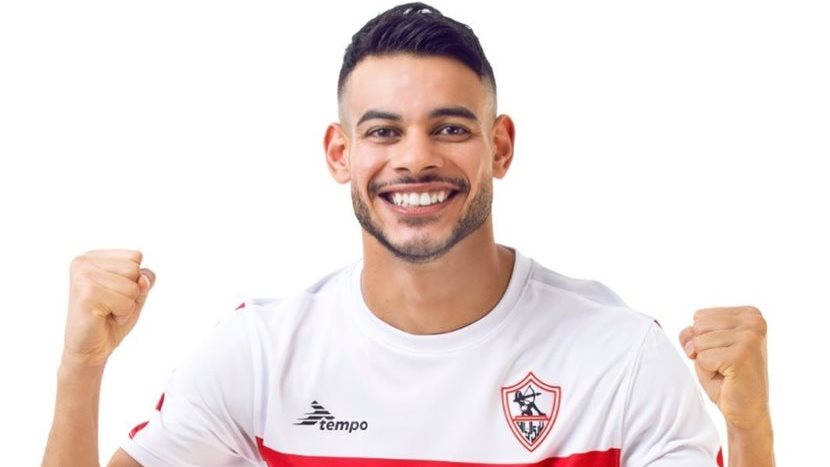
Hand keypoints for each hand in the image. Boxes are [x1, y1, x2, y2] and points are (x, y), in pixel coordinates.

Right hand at [63, 249, 154, 367]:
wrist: (89, 349)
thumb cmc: (110, 319)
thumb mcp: (135, 293)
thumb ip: (144, 279)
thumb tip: (143, 278)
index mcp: (93, 257)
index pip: (135, 256)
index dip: (134, 280)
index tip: (113, 293)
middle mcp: (83, 262)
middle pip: (134, 269)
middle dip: (131, 292)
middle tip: (110, 305)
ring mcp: (82, 277)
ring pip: (133, 286)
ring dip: (127, 305)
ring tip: (107, 312)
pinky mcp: (86, 295)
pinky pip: (127, 303)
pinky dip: (122, 315)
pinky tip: (103, 318)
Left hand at [679, 306, 770, 430]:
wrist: (745, 410)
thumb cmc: (725, 377)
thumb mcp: (704, 346)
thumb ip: (692, 332)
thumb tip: (689, 336)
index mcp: (749, 314)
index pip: (699, 316)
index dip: (701, 338)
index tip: (722, 353)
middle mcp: (754, 321)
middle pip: (698, 325)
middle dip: (702, 349)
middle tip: (722, 364)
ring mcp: (750, 337)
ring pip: (699, 341)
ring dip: (705, 360)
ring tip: (725, 370)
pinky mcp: (742, 355)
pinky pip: (702, 358)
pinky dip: (708, 371)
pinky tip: (727, 378)